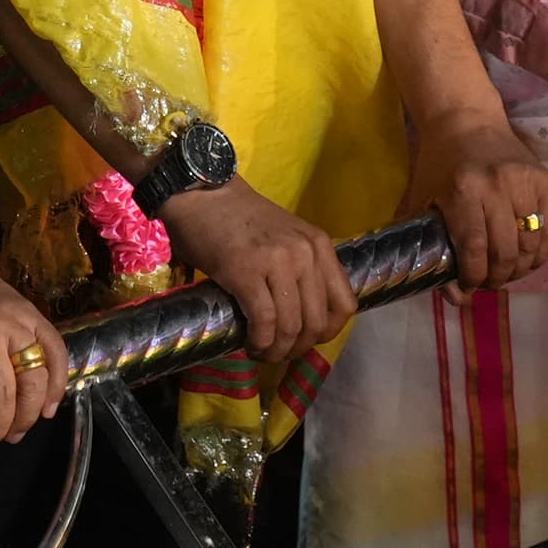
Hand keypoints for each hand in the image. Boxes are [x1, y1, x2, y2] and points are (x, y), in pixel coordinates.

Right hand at [159, 176, 358, 367]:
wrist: (202, 194)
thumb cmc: (239, 220)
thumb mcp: (287, 239)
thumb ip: (303, 269)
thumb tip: (304, 320)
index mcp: (320, 245)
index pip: (345, 304)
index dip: (328, 332)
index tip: (306, 340)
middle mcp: (305, 253)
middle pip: (316, 322)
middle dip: (298, 347)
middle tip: (278, 352)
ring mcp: (277, 261)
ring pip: (291, 326)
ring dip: (276, 349)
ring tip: (261, 351)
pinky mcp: (245, 271)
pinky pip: (264, 321)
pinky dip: (259, 341)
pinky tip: (249, 343)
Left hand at [405, 109, 547, 289]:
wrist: (466, 118)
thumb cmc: (438, 162)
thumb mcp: (421, 200)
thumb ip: (429, 247)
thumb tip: (453, 296)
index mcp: (463, 191)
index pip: (476, 250)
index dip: (474, 278)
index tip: (468, 286)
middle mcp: (498, 186)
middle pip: (506, 252)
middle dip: (497, 278)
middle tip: (488, 282)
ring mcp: (525, 181)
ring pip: (531, 244)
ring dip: (520, 268)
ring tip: (507, 272)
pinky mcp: (545, 179)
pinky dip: (540, 250)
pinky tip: (526, 257)